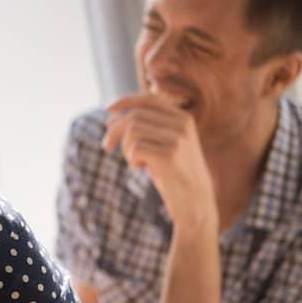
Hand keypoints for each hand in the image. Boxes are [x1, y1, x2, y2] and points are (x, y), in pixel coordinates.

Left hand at [102, 93, 216, 229]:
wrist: (195, 202)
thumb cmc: (174, 173)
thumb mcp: (161, 145)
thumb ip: (143, 129)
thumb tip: (111, 117)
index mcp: (183, 118)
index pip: (149, 99)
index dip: (126, 101)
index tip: (108, 109)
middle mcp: (182, 124)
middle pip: (135, 116)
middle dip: (115, 130)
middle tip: (106, 146)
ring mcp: (177, 139)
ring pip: (132, 132)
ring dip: (126, 149)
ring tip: (136, 162)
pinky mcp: (169, 156)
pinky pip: (135, 149)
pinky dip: (132, 159)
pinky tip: (142, 169)